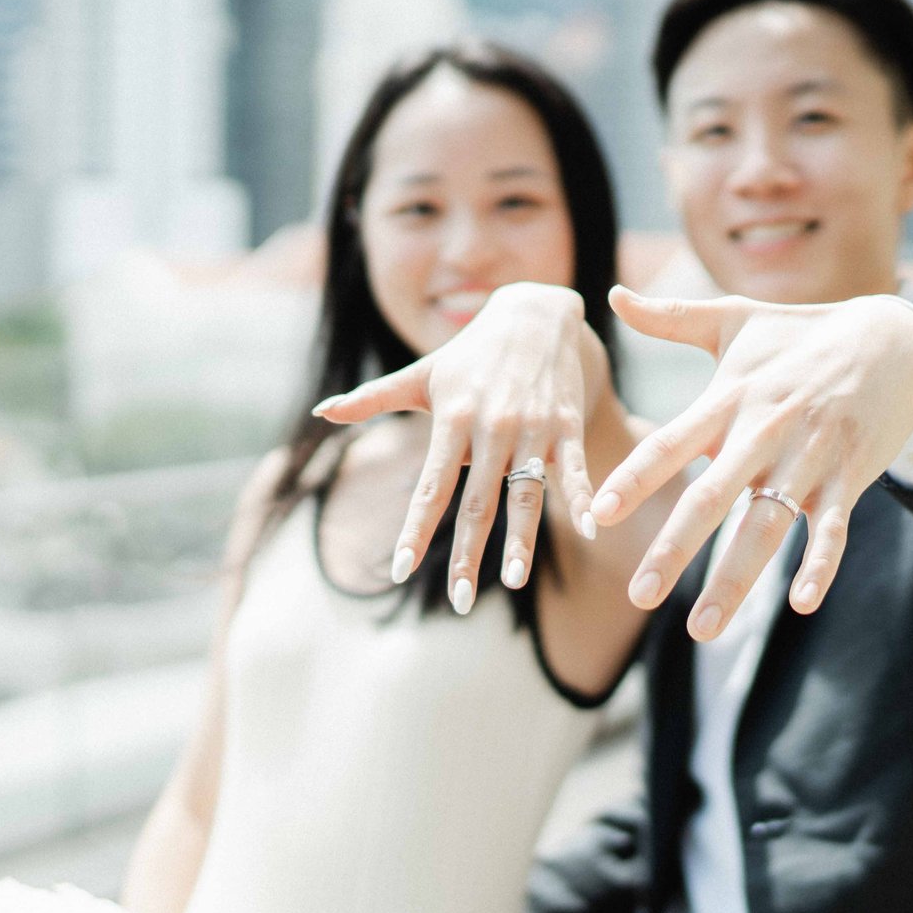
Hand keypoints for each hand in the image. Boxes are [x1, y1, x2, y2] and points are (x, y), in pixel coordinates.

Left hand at [312, 282, 607, 609]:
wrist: (535, 311)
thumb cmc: (470, 352)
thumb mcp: (422, 373)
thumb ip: (373, 398)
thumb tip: (321, 411)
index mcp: (452, 418)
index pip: (431, 486)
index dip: (416, 529)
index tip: (401, 569)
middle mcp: (492, 425)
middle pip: (478, 502)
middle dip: (469, 553)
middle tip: (460, 600)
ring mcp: (533, 426)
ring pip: (526, 492)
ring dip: (522, 540)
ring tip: (515, 581)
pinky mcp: (568, 423)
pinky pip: (576, 468)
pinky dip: (583, 499)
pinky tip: (591, 532)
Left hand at [591, 286, 912, 637]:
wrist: (893, 339)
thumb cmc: (800, 335)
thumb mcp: (736, 320)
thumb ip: (671, 318)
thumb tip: (613, 294)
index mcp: (730, 398)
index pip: (670, 442)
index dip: (633, 478)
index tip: (596, 514)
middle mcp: (765, 431)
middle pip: (712, 497)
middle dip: (675, 549)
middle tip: (640, 594)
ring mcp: (810, 457)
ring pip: (767, 526)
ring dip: (735, 580)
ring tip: (703, 628)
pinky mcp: (851, 476)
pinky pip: (834, 530)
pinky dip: (820, 565)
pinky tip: (801, 604)